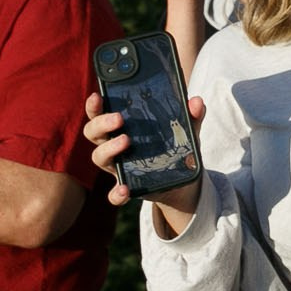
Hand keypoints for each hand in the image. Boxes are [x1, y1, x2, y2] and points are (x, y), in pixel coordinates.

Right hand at [82, 90, 205, 210]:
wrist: (182, 179)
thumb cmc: (174, 146)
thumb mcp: (185, 129)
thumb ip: (191, 116)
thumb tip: (197, 102)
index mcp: (121, 127)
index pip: (100, 112)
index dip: (94, 105)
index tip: (97, 95)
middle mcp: (113, 145)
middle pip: (93, 132)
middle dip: (101, 123)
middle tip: (119, 118)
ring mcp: (117, 167)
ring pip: (99, 157)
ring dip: (109, 149)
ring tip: (126, 141)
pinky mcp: (127, 187)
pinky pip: (113, 194)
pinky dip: (116, 193)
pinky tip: (125, 189)